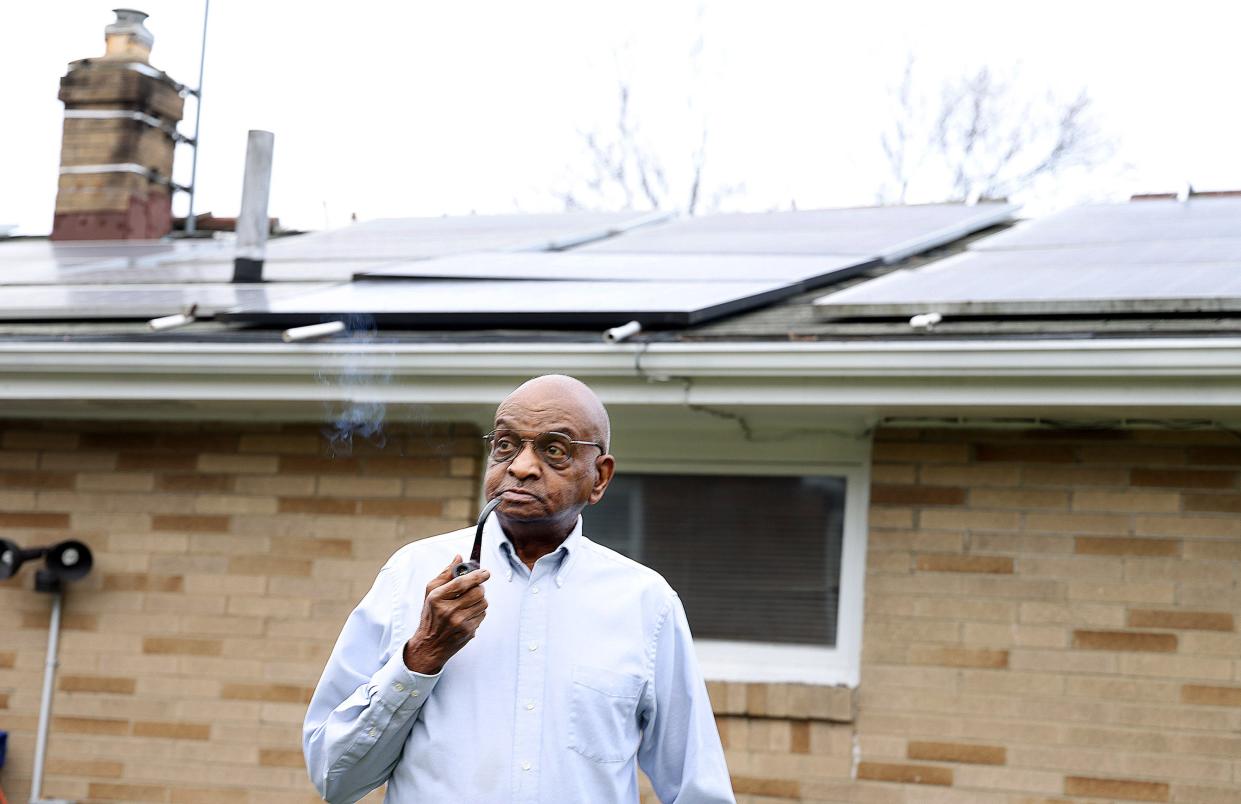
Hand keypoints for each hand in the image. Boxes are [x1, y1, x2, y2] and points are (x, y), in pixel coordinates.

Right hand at [403, 555, 489, 673]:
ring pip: (483, 603)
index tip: (485, 572)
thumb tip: (458, 557)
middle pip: (478, 592)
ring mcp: (459, 623)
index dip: (477, 575)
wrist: (429, 645)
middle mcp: (448, 610)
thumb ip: (445, 574)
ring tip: (469, 601)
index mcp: (437, 598)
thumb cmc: (430, 616)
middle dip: (479, 587)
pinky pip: (482, 615)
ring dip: (480, 599)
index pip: (462, 582)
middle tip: (475, 587)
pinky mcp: (468, 632)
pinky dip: (479, 611)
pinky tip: (468, 613)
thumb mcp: (431, 593)